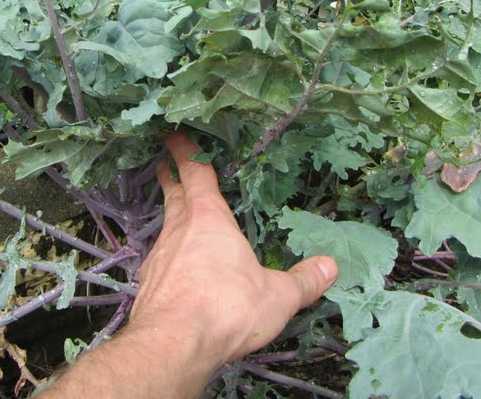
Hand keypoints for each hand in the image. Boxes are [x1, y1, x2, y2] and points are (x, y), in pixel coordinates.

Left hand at [128, 132, 336, 367]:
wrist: (173, 345)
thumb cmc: (226, 307)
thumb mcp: (277, 295)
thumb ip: (304, 280)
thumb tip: (330, 267)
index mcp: (209, 219)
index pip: (195, 173)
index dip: (185, 151)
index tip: (175, 135)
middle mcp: (180, 231)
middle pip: (174, 195)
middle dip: (171, 177)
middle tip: (166, 165)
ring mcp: (160, 257)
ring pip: (166, 227)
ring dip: (171, 217)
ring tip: (178, 216)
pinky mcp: (150, 284)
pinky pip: (161, 259)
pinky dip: (169, 254)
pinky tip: (176, 267)